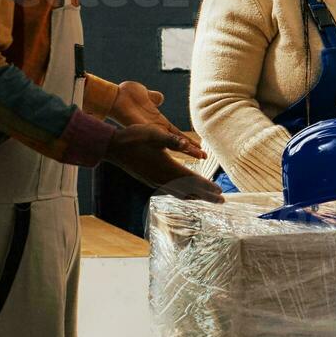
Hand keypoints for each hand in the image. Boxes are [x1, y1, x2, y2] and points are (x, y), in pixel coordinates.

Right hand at [104, 126, 222, 202]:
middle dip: (206, 196)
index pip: (192, 181)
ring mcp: (156, 182)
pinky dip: (184, 195)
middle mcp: (162, 179)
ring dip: (196, 197)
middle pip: (189, 191)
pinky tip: (187, 194)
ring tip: (208, 200)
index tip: (219, 193)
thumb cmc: (134, 137)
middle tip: (222, 202)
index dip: (207, 187)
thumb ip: (172, 140)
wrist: (114, 147)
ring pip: (180, 193)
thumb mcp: (154, 134)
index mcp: (166, 168)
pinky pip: (172, 191)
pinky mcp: (151, 181)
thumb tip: (187, 144)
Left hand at [113, 81, 202, 147]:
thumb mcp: (146, 95)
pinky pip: (162, 137)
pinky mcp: (145, 128)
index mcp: (158, 122)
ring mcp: (151, 130)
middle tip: (204, 157)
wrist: (115, 94)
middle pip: (177, 141)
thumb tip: (159, 98)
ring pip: (172, 142)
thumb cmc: (128, 94)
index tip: (200, 148)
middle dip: (191, 149)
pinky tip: (184, 145)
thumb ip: (154, 98)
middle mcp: (156, 129)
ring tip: (198, 155)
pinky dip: (174, 141)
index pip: (177, 134)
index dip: (188, 141)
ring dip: (186, 148)